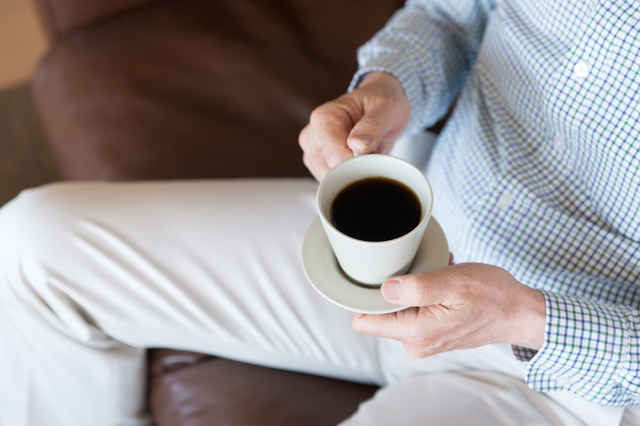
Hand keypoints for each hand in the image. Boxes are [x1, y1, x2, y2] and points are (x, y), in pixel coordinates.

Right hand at [298, 72, 410, 180]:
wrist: (379, 107)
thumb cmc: (382, 104)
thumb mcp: (388, 109)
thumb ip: (374, 125)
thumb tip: (357, 144)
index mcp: (324, 118)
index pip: (336, 157)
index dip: (358, 164)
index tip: (373, 155)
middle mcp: (312, 135)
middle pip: (330, 172)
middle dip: (354, 171)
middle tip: (372, 153)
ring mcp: (311, 150)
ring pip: (329, 181)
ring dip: (351, 175)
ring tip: (364, 155)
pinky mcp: (316, 163)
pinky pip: (330, 182)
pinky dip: (346, 178)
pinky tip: (356, 161)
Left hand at [351, 263, 545, 357]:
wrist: (520, 312)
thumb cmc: (492, 295)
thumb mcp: (453, 283)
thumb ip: (415, 288)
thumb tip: (384, 289)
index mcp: (416, 332)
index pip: (364, 321)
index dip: (364, 296)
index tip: (379, 275)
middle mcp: (416, 342)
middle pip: (379, 312)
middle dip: (394, 287)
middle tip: (421, 271)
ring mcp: (424, 339)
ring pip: (398, 308)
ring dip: (412, 287)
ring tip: (437, 274)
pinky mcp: (433, 333)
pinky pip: (414, 309)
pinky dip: (424, 292)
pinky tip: (442, 280)